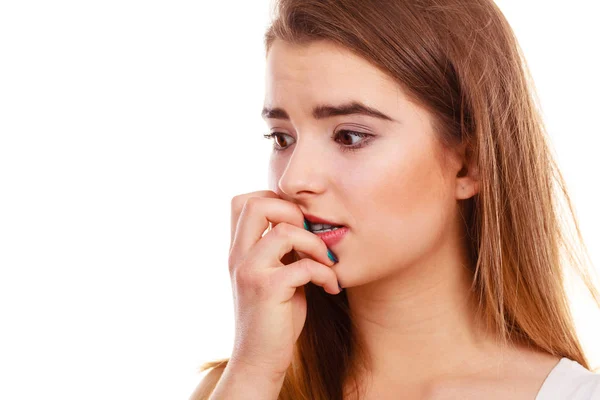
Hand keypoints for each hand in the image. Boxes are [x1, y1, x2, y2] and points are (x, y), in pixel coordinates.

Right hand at [227, 190, 340, 376]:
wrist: (259, 359)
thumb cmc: (274, 317)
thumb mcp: (273, 274)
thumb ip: (280, 249)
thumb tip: (305, 223)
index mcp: (239, 250)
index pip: (244, 201)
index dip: (275, 201)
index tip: (298, 223)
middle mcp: (238, 256)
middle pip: (257, 203)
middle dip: (293, 211)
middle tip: (310, 235)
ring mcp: (250, 271)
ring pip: (284, 230)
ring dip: (316, 243)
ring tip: (328, 262)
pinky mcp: (267, 290)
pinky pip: (304, 265)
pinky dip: (325, 273)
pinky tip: (331, 286)